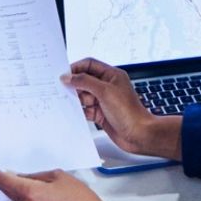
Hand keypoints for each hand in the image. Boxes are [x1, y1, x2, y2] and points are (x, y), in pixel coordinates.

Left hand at [0, 154, 113, 200]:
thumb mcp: (57, 176)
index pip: (1, 179)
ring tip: (9, 168)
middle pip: (3, 188)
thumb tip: (22, 176)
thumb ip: (36, 175)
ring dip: (8, 183)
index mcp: (29, 193)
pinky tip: (23, 182)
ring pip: (12, 195)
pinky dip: (19, 191)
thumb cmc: (79, 198)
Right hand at [63, 58, 181, 159]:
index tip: (63, 75)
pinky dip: (80, 111)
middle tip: (61, 89)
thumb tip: (68, 77)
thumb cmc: (129, 113)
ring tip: (69, 103)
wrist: (138, 135)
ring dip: (76, 99)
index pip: (89, 65)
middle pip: (84, 80)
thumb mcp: (105, 92)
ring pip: (83, 96)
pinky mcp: (101, 114)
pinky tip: (75, 113)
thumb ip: (84, 82)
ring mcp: (104, 100)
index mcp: (112, 75)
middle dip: (74, 85)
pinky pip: (85, 109)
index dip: (76, 68)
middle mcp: (107, 86)